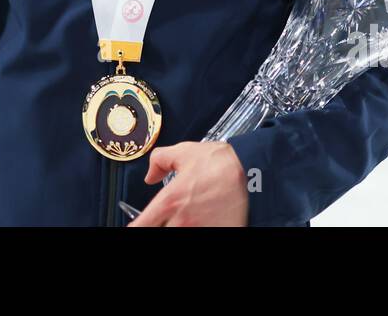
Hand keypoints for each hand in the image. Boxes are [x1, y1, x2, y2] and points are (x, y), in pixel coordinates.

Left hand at [128, 141, 247, 226]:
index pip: (140, 225)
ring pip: (178, 235)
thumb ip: (160, 161)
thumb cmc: (219, 163)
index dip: (136, 226)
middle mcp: (181, 221)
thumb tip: (150, 174)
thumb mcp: (183, 152)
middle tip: (166, 218)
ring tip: (188, 219)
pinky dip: (199, 229)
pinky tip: (203, 221)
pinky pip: (199, 236)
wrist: (250, 170)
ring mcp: (198, 230)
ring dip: (179, 227)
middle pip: (158, 232)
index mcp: (169, 202)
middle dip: (160, 226)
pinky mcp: (216, 233)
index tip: (137, 224)